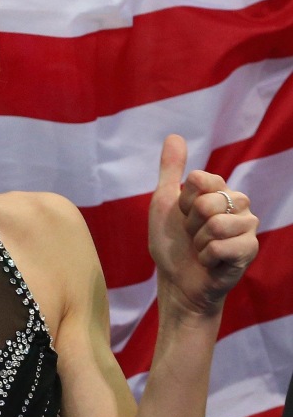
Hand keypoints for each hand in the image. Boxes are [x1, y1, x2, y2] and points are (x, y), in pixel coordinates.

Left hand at [148, 135, 258, 315]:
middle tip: (193, 235)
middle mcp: (239, 203)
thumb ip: (171, 170)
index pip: (200, 179)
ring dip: (198, 242)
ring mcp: (248, 226)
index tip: (183, 215)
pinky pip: (219, 246)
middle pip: (207, 201)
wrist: (177, 281)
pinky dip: (206, 257)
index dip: (183, 202)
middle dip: (191, 224)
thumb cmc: (172, 243)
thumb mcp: (164, 202)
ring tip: (202, 248)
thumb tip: (174, 135)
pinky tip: (211, 262)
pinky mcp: (250, 249)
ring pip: (214, 224)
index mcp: (220, 189)